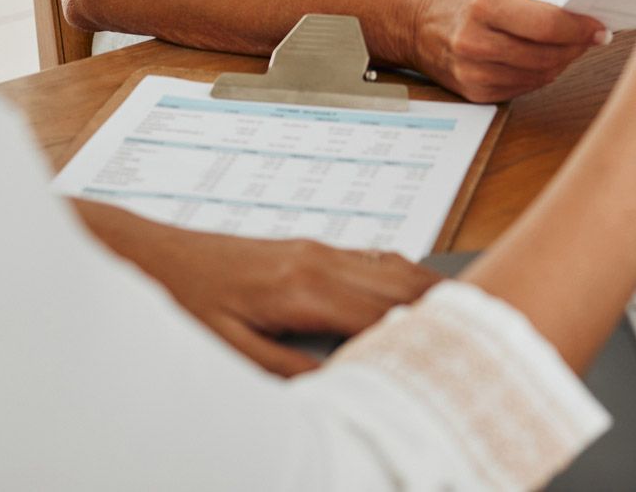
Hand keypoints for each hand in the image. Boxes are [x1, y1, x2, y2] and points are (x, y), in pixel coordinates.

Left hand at [71, 205, 439, 375]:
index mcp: (307, 284)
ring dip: (427, 290)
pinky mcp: (305, 249)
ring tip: (465, 316)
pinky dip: (401, 276)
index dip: (431, 332)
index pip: (388, 312)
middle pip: (401, 284)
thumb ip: (291, 370)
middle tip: (489, 331)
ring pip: (390, 267)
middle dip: (445, 308)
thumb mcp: (231, 350)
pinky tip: (411, 292)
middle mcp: (320, 258)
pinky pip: (368, 259)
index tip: (465, 351)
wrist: (146, 253)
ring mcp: (315, 248)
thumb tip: (342, 387)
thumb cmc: (182, 299)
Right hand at [407, 0, 608, 101]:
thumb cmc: (454, 2)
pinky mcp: (474, 92)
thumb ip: (532, 9)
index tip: (599, 28)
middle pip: (547, 54)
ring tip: (571, 49)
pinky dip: (540, 76)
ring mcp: (474, 72)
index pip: (548, 25)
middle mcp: (476, 42)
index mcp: (483, 6)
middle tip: (591, 38)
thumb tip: (576, 25)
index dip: (580, 29)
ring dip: (562, 63)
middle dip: (577, 47)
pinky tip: (545, 62)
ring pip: (539, 75)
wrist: (411, 25)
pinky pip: (522, 88)